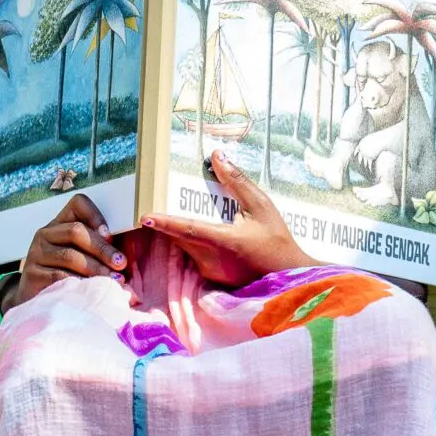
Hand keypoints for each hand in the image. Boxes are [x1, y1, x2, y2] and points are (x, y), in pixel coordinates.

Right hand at [14, 193, 126, 304]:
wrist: (37, 298)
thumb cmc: (67, 274)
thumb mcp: (82, 255)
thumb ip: (99, 248)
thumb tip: (126, 254)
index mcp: (60, 223)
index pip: (78, 204)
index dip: (96, 216)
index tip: (111, 236)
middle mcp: (45, 234)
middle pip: (76, 231)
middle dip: (102, 249)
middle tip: (120, 264)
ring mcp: (36, 254)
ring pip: (70, 256)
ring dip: (96, 269)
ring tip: (113, 281)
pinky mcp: (33, 274)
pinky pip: (60, 277)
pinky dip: (81, 283)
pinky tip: (93, 290)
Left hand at [142, 150, 310, 287]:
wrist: (290, 275)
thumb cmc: (277, 240)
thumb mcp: (261, 206)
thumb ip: (237, 182)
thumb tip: (217, 157)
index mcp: (223, 241)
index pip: (188, 229)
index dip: (165, 222)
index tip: (145, 216)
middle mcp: (212, 260)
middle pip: (180, 238)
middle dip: (166, 223)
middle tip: (154, 205)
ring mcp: (211, 272)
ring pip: (186, 247)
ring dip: (180, 232)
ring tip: (175, 215)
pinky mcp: (212, 279)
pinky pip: (194, 256)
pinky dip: (192, 243)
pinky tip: (200, 234)